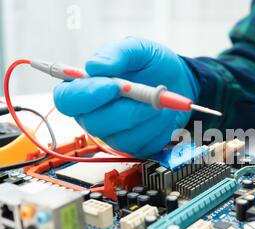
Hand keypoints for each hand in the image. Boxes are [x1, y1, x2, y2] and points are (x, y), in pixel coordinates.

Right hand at [53, 36, 198, 157]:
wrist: (180, 83)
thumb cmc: (152, 66)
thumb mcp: (137, 49)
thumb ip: (116, 52)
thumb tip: (94, 66)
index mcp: (85, 88)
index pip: (67, 100)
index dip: (86, 96)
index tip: (112, 86)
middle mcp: (94, 114)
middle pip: (93, 123)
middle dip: (124, 109)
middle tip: (146, 93)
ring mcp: (113, 133)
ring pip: (119, 137)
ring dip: (144, 117)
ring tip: (159, 99)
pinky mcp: (134, 146)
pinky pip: (140, 144)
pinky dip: (156, 128)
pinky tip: (162, 114)